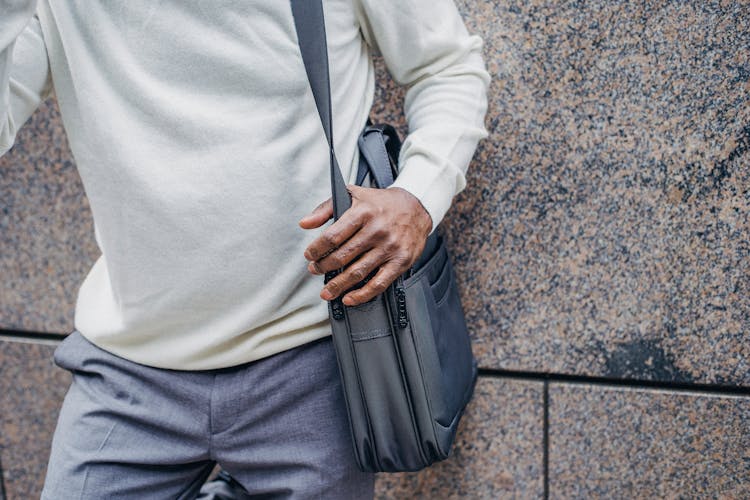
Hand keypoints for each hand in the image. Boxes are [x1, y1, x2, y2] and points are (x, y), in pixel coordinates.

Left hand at [299, 185, 431, 305]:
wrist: (417, 206)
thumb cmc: (381, 203)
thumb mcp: (353, 195)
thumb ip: (326, 208)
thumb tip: (305, 223)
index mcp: (363, 212)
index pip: (333, 236)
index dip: (317, 249)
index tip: (310, 255)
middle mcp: (377, 230)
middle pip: (343, 256)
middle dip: (324, 267)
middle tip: (315, 270)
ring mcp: (389, 247)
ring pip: (358, 272)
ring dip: (338, 285)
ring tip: (326, 291)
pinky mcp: (400, 261)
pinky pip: (379, 283)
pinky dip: (362, 295)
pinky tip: (349, 298)